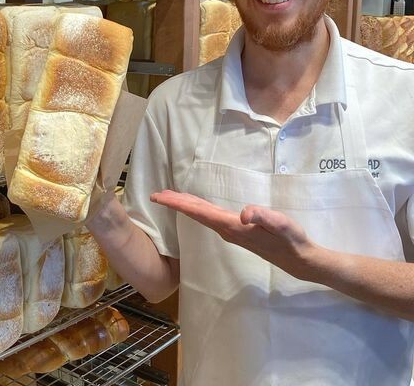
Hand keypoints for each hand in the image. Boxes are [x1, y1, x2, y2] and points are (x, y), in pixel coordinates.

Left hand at [150, 190, 317, 279]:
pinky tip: (198, 207)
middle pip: (195, 213)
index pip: (198, 212)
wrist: (300, 260)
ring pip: (201, 216)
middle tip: (155, 194)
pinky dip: (198, 209)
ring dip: (185, 206)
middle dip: (175, 203)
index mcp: (231, 226)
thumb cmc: (291, 240)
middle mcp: (226, 229)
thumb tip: (244, 213)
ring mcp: (231, 231)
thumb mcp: (281, 225)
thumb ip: (263, 217)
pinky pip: (210, 217)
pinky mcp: (237, 231)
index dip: (178, 203)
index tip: (159, 197)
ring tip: (170, 198)